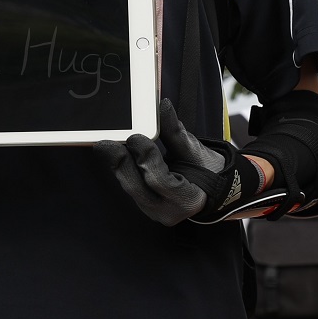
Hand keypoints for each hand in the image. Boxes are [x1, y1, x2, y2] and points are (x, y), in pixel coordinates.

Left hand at [96, 100, 275, 224]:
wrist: (211, 189)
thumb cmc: (208, 171)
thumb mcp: (196, 151)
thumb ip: (176, 132)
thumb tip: (162, 107)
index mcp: (187, 200)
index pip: (160, 181)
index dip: (146, 159)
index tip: (136, 137)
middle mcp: (167, 211)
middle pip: (137, 188)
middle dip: (121, 163)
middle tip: (108, 143)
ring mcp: (153, 210)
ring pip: (129, 187)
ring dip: (117, 165)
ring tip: (106, 144)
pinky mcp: (144, 203)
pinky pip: (129, 185)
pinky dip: (121, 168)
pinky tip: (113, 152)